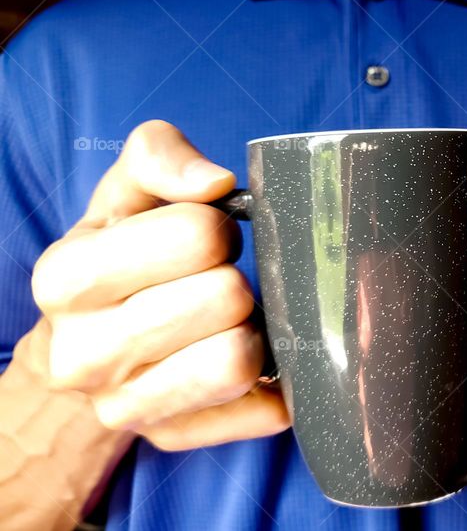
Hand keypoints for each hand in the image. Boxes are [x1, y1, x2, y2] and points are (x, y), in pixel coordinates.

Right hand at [31, 120, 289, 450]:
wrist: (90, 341)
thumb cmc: (122, 251)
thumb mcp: (126, 190)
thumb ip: (161, 157)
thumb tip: (215, 183)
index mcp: (65, 278)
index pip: (197, 236)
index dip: (219, 227)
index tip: (208, 235)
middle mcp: (81, 355)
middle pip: (225, 297)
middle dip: (236, 277)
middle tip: (221, 279)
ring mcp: (124, 408)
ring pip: (239, 360)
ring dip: (254, 327)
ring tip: (232, 318)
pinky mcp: (173, 437)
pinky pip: (262, 409)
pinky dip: (272, 377)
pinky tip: (246, 355)